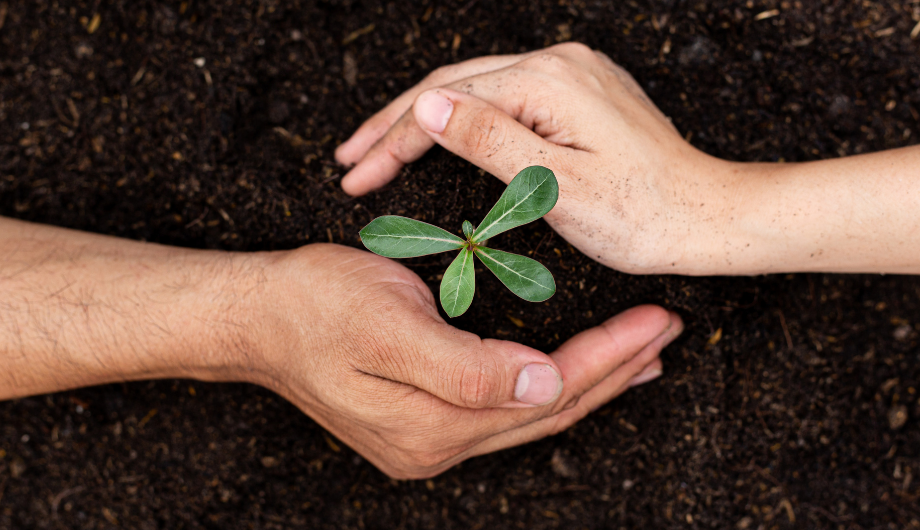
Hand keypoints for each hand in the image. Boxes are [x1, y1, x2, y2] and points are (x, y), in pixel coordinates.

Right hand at [236, 244, 682, 477]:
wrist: (254, 319)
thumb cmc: (314, 305)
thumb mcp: (386, 323)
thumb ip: (465, 366)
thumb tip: (544, 388)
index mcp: (432, 425)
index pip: (546, 395)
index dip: (605, 357)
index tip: (653, 320)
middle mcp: (435, 446)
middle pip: (548, 412)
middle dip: (613, 370)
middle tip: (665, 329)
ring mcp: (427, 441)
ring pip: (529, 415)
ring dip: (589, 382)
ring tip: (640, 355)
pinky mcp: (421, 423)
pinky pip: (502, 410)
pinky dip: (546, 386)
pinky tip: (568, 370)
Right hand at [335, 43, 741, 274]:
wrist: (711, 217)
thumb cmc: (643, 216)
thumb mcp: (555, 187)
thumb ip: (487, 140)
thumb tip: (425, 106)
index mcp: (548, 82)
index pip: (446, 103)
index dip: (393, 141)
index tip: (355, 177)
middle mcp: (560, 63)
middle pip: (455, 85)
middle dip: (395, 123)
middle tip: (349, 160)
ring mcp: (573, 74)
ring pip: (478, 88)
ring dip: (426, 119)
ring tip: (379, 150)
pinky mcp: (581, 94)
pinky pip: (507, 96)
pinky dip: (466, 118)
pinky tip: (441, 135)